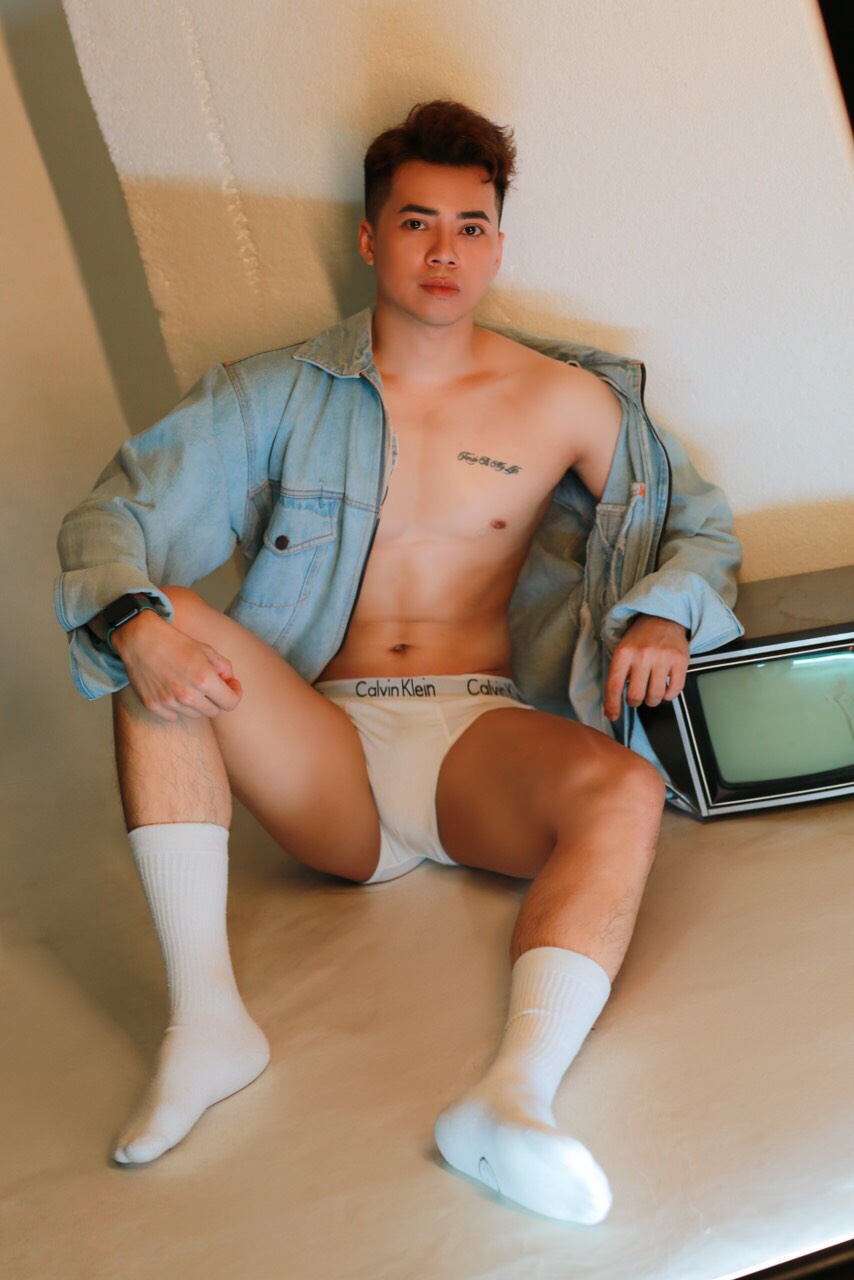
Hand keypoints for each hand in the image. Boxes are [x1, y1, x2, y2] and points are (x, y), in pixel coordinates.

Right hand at [112, 610, 241, 722]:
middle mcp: (188, 695)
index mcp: (204, 679)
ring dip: (196, 703)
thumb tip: (230, 682)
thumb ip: (224, 667)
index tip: (231, 685)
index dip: (235, 694)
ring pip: (195, 714)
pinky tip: (172, 690)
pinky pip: (174, 716)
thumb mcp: (205, 649)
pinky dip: (177, 707)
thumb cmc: (175, 642)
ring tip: (187, 683)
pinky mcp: (154, 706)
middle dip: (216, 698)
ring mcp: (170, 703)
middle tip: (209, 684)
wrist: (139, 639)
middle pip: (214, 711)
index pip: (231, 703)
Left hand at [603, 614, 689, 721]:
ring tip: (651, 692)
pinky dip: (669, 695)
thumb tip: (610, 709)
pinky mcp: (680, 660)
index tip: (613, 716)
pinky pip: (674, 690)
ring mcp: (663, 658)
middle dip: (635, 702)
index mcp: (623, 653)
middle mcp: (642, 655)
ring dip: (652, 700)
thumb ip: (617, 676)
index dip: (612, 706)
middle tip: (637, 696)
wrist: (663, 617)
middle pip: (636, 696)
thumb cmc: (640, 639)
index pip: (614, 686)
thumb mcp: (622, 651)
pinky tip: (665, 687)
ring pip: (655, 696)